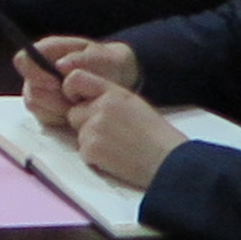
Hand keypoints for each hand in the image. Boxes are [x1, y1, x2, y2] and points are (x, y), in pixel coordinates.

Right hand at [16, 37, 136, 132]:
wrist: (117, 80)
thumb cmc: (108, 64)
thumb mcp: (103, 57)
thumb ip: (82, 59)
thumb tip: (60, 66)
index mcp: (47, 51)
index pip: (24, 60)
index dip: (34, 72)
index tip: (55, 83)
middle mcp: (38, 71)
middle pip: (29, 88)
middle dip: (52, 96)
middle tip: (75, 99)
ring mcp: (40, 91)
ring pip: (35, 104)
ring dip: (58, 107)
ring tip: (79, 104)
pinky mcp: (46, 109)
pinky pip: (44, 117)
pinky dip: (60, 117)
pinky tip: (76, 111)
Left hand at [63, 65, 186, 187]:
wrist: (169, 160)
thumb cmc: (157, 136)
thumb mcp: (134, 105)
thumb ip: (108, 99)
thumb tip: (84, 100)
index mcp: (113, 92)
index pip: (75, 79)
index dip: (71, 90)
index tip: (78, 101)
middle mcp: (100, 107)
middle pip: (74, 113)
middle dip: (85, 124)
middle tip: (110, 135)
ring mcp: (94, 128)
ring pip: (79, 134)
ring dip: (92, 143)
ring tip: (118, 148)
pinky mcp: (91, 149)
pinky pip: (84, 152)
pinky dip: (96, 158)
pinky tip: (117, 158)